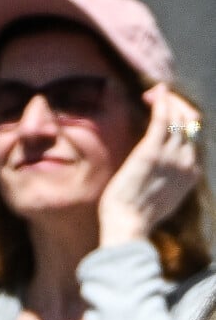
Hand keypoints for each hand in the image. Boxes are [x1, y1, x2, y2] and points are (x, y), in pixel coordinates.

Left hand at [99, 83, 201, 244]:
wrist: (127, 226)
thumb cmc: (134, 219)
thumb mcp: (159, 202)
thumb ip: (164, 185)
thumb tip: (155, 177)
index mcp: (190, 176)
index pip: (192, 141)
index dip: (182, 125)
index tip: (166, 118)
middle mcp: (186, 163)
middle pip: (190, 125)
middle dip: (178, 107)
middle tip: (159, 99)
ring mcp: (170, 156)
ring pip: (178, 118)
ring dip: (168, 102)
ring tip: (154, 94)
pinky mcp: (151, 152)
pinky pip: (163, 120)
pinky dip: (161, 103)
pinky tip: (155, 94)